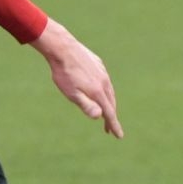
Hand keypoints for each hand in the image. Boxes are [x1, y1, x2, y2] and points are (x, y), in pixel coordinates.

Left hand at [34, 19, 122, 137]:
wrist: (63, 47)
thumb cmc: (64, 73)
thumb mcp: (71, 93)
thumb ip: (86, 105)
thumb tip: (100, 116)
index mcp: (98, 92)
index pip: (109, 113)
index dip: (114, 125)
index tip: (119, 136)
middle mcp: (104, 82)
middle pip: (111, 103)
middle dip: (111, 117)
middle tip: (108, 129)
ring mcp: (102, 72)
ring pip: (109, 91)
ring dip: (109, 103)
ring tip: (105, 111)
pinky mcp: (98, 64)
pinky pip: (105, 81)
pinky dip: (105, 90)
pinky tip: (100, 90)